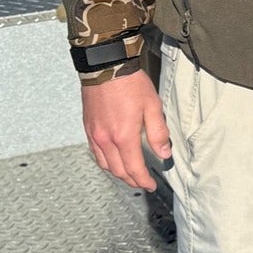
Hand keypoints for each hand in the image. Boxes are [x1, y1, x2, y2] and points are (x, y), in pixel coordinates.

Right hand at [82, 68, 170, 191]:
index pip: (134, 168)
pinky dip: (106, 162)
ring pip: (105, 164)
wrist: (105, 67)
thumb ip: (159, 133)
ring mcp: (94, 135)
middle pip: (118, 170)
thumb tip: (164, 153)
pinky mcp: (88, 128)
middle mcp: (105, 139)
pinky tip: (114, 160)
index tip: (151, 185)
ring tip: (131, 175)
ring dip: (118, 173)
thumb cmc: (130, 84)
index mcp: (123, 136)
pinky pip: (96, 153)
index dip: (143, 180)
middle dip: (131, 180)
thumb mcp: (153, 107)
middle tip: (143, 183)